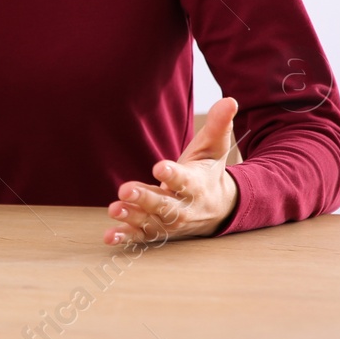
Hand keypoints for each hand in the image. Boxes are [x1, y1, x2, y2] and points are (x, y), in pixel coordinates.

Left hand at [103, 96, 240, 245]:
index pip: (185, 180)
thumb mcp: (215, 148)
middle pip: (166, 206)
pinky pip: (143, 237)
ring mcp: (172, 222)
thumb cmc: (209, 172)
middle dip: (146, 199)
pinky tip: (110, 236)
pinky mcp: (160, 231)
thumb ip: (218, 125)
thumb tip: (229, 100)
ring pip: (153, 222)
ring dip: (132, 217)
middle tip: (126, 189)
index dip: (173, 175)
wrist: (220, 208)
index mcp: (197, 184)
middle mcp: (185, 207)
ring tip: (114, 209)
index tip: (159, 167)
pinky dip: (127, 237)